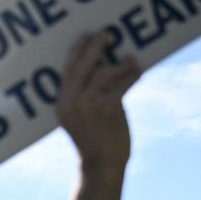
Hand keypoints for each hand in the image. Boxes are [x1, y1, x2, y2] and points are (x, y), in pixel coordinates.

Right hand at [54, 32, 141, 178]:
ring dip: (121, 64)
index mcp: (62, 105)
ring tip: (130, 59)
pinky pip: (123, 83)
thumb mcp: (80, 118)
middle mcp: (72, 103)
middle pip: (84, 66)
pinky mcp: (108, 108)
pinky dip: (133, 74)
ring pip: (106, 73)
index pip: (68, 70)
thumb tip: (100, 66)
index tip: (85, 35)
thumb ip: (84, 95)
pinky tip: (138, 68)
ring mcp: (90, 105)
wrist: (102, 166)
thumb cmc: (94, 141)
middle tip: (106, 34)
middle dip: (96, 47)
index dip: (77, 50)